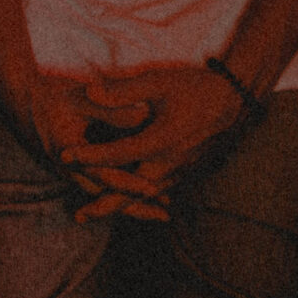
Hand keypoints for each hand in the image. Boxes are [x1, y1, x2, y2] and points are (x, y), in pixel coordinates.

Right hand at [5, 73, 170, 221]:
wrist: (23, 100)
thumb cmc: (53, 95)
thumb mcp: (83, 97)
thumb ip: (112, 108)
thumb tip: (144, 117)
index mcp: (69, 153)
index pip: (103, 175)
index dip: (128, 183)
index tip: (152, 189)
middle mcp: (70, 169)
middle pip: (106, 196)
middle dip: (136, 206)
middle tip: (166, 214)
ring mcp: (73, 172)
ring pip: (105, 195)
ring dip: (132, 203)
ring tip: (163, 211)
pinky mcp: (77, 170)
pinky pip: (102, 186)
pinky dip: (124, 192)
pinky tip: (147, 194)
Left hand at [58, 63, 249, 216]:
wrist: (232, 99)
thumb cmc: (193, 87)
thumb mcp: (157, 81)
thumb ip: (122, 90)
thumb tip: (90, 89)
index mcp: (158, 141)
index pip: (116, 155)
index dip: (89, 157)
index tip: (65, 156)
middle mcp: (168, 163)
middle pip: (130, 193)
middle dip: (104, 205)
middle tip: (79, 216)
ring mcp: (179, 171)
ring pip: (145, 197)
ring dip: (121, 206)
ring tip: (98, 213)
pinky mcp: (186, 171)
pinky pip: (160, 192)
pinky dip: (142, 201)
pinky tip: (133, 204)